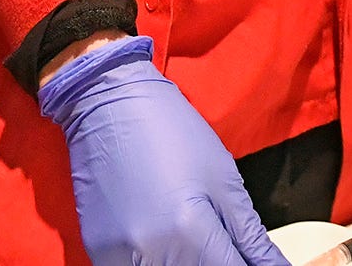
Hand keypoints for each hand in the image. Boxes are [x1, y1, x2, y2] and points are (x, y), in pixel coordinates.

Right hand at [39, 36, 289, 265]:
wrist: (107, 101)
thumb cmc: (173, 132)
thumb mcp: (224, 180)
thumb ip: (251, 238)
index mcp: (189, 232)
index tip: (253, 261)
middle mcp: (151, 253)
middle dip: (218, 264)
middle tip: (221, 244)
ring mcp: (118, 256)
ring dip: (188, 265)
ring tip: (194, 240)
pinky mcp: (98, 251)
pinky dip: (157, 263)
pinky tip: (166, 244)